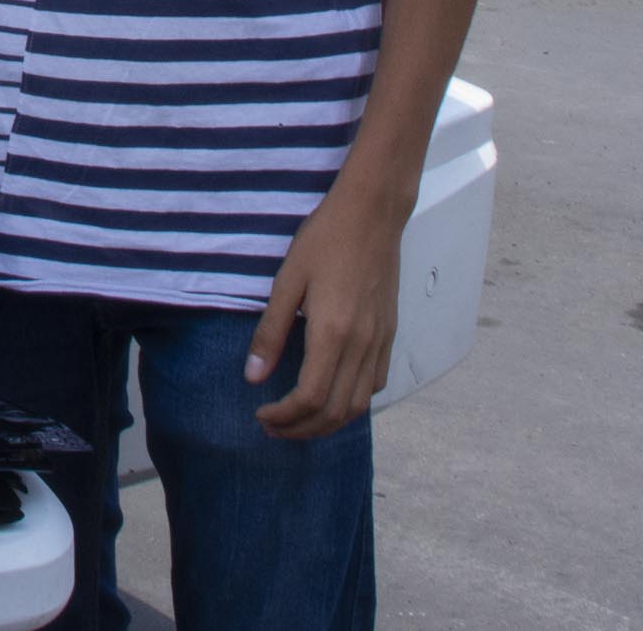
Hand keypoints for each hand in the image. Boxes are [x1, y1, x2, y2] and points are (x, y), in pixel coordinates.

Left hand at [246, 174, 409, 438]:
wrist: (372, 214)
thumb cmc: (325, 239)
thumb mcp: (288, 280)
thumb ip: (271, 332)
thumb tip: (253, 377)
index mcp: (333, 333)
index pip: (309, 398)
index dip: (283, 416)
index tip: (260, 413)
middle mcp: (361, 344)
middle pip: (335, 411)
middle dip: (301, 429)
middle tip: (273, 427)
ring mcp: (380, 341)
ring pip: (358, 405)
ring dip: (327, 423)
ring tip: (298, 421)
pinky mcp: (389, 333)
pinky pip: (375, 384)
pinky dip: (352, 402)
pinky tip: (330, 395)